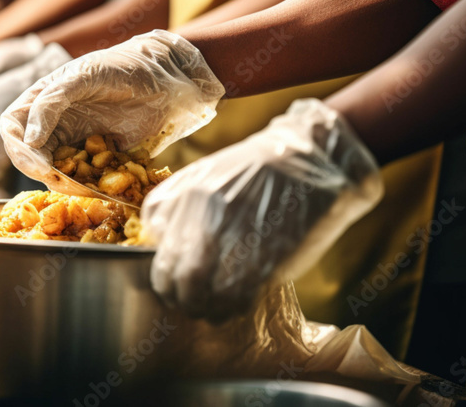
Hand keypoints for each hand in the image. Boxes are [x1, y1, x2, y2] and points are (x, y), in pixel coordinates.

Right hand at [0, 30, 223, 183]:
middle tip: (61, 181)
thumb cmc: (125, 66)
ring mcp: (76, 140)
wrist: (170, 77)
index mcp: (44, 98)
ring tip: (85, 185)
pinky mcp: (99, 157)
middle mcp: (55, 121)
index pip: (13, 126)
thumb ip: (52, 102)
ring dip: (64, 182)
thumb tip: (31, 138)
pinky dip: (87, 185)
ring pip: (55, 170)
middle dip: (40, 170)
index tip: (40, 164)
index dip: (19, 147)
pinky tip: (100, 186)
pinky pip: (84, 177)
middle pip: (29, 154)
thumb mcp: (84, 76)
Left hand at [141, 99, 382, 320]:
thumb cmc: (255, 169)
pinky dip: (231, 306)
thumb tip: (161, 246)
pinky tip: (234, 304)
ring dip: (204, 307)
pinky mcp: (266, 251)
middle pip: (175, 275)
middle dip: (178, 297)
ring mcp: (234, 233)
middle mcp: (204, 213)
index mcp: (186, 193)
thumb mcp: (204, 174)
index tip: (170, 286)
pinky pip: (236, 293)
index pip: (156, 247)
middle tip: (187, 304)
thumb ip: (177, 207)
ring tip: (211, 310)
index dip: (162, 276)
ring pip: (202, 290)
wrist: (309, 156)